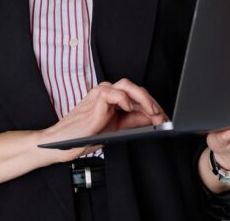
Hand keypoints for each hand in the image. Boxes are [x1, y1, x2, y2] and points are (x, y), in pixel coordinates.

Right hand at [37, 78, 168, 161]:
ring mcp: (101, 93)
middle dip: (152, 103)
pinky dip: (126, 100)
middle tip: (163, 117)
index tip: (165, 118)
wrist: (63, 143)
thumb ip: (134, 121)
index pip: (138, 96)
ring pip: (128, 86)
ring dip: (144, 100)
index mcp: (112, 98)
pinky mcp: (96, 99)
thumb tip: (155, 119)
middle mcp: (107, 92)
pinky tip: (131, 109)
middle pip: (136, 89)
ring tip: (153, 113)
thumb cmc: (85, 135)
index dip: (153, 106)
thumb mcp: (116, 129)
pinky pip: (115, 93)